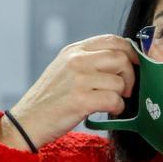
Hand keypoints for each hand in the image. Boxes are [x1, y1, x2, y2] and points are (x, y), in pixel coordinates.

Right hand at [0, 34, 137, 149]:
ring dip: (121, 96)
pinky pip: (114, 100)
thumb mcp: (65, 69)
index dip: (131, 52)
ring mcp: (78, 79)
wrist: (27, 121)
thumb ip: (89, 60)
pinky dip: (117, 108)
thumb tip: (123, 59)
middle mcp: (76, 60)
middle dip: (130, 76)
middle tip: (125, 90)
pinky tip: (108, 111)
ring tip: (110, 103)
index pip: (112, 40)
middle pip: (121, 58)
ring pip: (119, 82)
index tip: (135, 65)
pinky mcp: (81, 100)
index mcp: (74, 50)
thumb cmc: (50, 99)